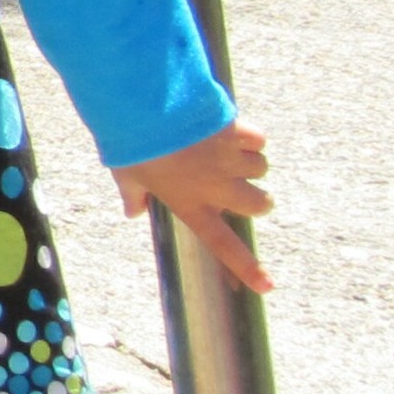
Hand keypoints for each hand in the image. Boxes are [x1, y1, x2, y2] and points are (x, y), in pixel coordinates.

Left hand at [113, 120, 273, 293]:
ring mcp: (230, 161)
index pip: (223, 245)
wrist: (143, 106)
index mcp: (191, 204)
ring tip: (220, 147)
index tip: (266, 287)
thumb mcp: (127, 175)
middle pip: (261, 204)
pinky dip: (248, 135)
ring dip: (248, 160)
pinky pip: (258, 139)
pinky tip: (229, 129)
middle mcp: (218, 188)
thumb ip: (133, 196)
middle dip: (255, 196)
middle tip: (234, 183)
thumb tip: (131, 212)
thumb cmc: (132, 144)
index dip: (246, 267)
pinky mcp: (236, 133)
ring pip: (261, 168)